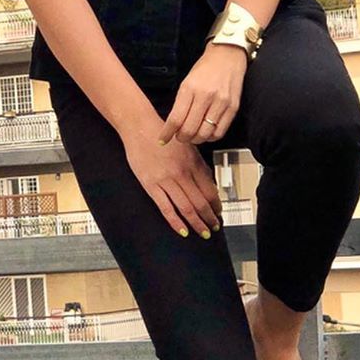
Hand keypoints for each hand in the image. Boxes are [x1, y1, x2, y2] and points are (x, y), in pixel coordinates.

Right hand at [122, 111, 223, 238]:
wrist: (140, 128)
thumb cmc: (163, 137)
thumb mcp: (188, 147)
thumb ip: (199, 166)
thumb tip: (210, 185)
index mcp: (193, 163)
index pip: (210, 190)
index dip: (217, 205)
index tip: (219, 213)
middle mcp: (182, 173)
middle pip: (201, 202)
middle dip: (210, 218)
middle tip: (214, 227)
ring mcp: (166, 180)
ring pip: (186, 208)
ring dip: (197, 223)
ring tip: (203, 232)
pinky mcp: (151, 186)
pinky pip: (166, 208)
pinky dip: (176, 222)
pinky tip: (183, 231)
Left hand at [157, 44, 247, 145]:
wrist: (228, 56)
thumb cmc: (205, 69)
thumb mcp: (187, 82)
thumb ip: (181, 104)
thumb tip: (173, 126)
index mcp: (190, 88)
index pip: (176, 119)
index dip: (167, 133)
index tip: (163, 139)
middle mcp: (206, 96)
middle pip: (190, 130)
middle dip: (181, 138)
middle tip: (180, 137)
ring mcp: (221, 103)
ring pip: (204, 134)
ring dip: (196, 139)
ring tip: (193, 135)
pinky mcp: (233, 108)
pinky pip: (219, 132)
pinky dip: (210, 137)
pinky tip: (206, 132)